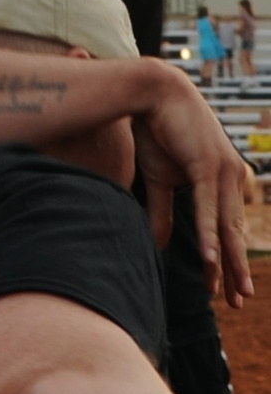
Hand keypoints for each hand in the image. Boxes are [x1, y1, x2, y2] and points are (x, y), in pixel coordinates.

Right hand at [132, 63, 252, 308]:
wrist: (152, 92)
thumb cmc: (157, 131)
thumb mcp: (160, 179)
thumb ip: (163, 213)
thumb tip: (159, 244)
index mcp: (224, 180)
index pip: (229, 227)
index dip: (228, 258)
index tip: (228, 288)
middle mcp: (232, 177)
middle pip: (234, 232)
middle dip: (235, 269)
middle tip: (239, 301)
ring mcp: (225, 171)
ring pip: (225, 226)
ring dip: (226, 261)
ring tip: (230, 292)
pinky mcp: (209, 165)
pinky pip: (208, 208)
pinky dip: (210, 234)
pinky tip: (211, 258)